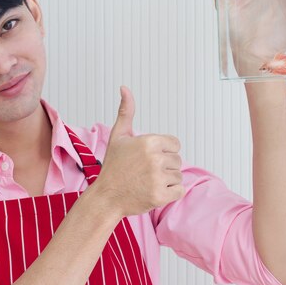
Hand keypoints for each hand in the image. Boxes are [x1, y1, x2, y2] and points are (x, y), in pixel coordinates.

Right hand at [94, 86, 184, 217]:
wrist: (106, 196)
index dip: (163, 151)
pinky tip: (153, 191)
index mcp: (149, 142)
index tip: (148, 158)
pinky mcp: (160, 196)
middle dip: (164, 166)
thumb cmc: (113, 166)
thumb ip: (126, 111)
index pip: (175, 144)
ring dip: (167, 180)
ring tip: (147, 181)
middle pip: (177, 160)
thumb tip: (125, 88)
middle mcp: (155, 159)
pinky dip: (170, 193)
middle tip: (145, 172)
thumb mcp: (118, 136)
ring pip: (178, 176)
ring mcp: (158, 178)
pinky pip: (179, 191)